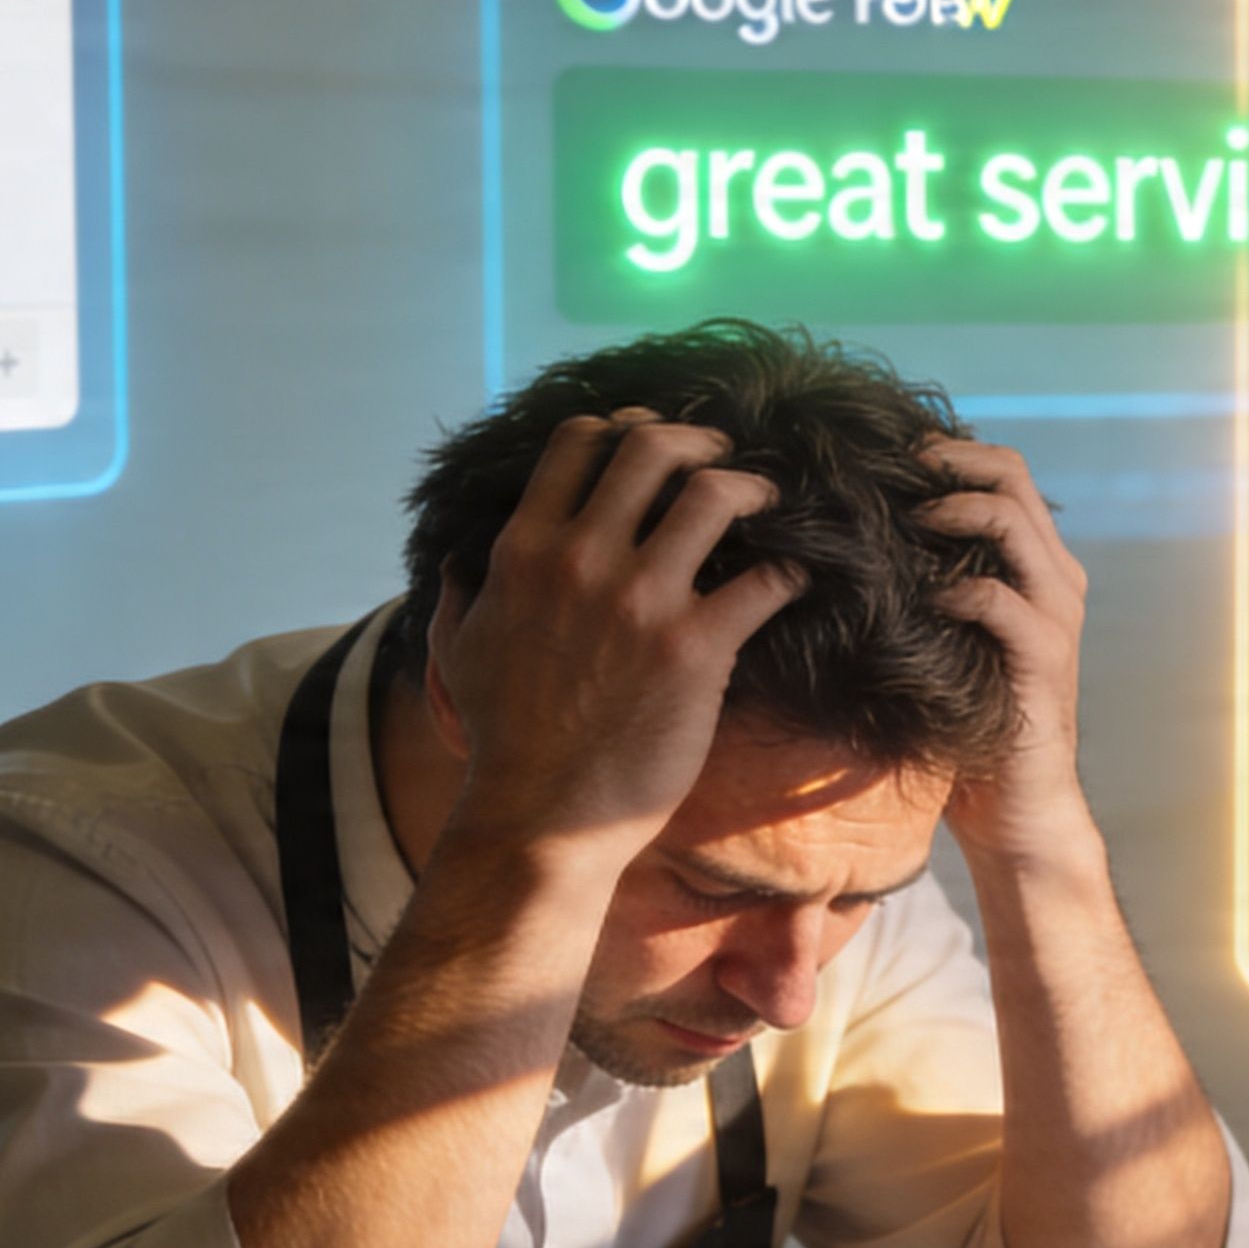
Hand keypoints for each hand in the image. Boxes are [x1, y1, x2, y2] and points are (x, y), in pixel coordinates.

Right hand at [426, 411, 799, 872]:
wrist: (540, 819)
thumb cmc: (501, 742)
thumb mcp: (459, 654)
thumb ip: (460, 597)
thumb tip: (453, 564)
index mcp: (525, 551)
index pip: (579, 442)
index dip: (624, 428)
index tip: (653, 441)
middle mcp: (581, 560)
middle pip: (654, 449)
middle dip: (698, 440)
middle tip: (724, 457)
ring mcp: (641, 601)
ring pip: (714, 494)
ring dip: (751, 489)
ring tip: (769, 503)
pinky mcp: (696, 649)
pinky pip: (765, 580)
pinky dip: (790, 572)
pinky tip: (795, 579)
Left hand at [919, 436, 1103, 872]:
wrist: (1014, 812)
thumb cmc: (965, 726)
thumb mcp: (943, 641)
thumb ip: (924, 589)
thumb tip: (847, 541)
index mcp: (1036, 567)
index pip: (1004, 473)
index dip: (947, 450)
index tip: (886, 456)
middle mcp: (1055, 579)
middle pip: (1012, 478)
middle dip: (946, 462)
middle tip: (888, 470)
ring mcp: (1054, 616)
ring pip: (1011, 523)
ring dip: (950, 511)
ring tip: (900, 523)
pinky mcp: (1043, 660)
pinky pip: (1001, 600)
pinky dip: (956, 589)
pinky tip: (918, 598)